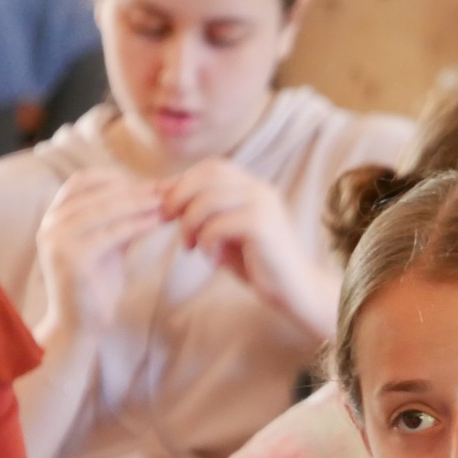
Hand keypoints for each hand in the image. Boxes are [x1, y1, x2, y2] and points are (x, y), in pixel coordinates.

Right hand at [36, 167, 164, 336]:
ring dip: (139, 203)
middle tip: (166, 189)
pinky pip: (111, 234)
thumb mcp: (108, 244)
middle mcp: (50, 224)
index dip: (116, 178)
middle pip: (98, 193)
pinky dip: (137, 224)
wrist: (78, 325)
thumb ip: (121, 219)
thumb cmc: (95, 284)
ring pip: (105, 210)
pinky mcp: (73, 259)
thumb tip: (154, 192)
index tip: (147, 184)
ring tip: (165, 202)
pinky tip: (157, 222)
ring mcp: (58, 241)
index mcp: (54, 217)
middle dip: (135, 190)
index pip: (82, 181)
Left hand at [160, 158, 339, 340]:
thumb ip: (204, 213)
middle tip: (165, 219)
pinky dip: (206, 241)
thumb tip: (167, 197)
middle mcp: (259, 189)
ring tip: (190, 246)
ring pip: (208, 199)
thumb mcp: (225, 232)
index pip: (212, 167)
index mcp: (252, 186)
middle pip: (208, 175)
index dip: (183, 180)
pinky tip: (212, 259)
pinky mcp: (262, 226)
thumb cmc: (256, 263)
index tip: (164, 203)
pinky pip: (218, 224)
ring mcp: (262, 205)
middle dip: (179, 195)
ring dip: (189, 223)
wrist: (294, 290)